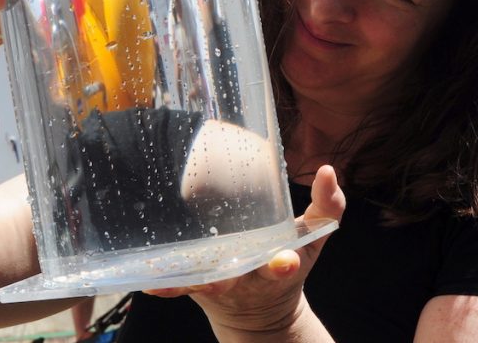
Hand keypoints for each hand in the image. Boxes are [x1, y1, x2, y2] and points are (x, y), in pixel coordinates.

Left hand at [146, 165, 344, 338]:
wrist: (260, 307)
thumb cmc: (286, 255)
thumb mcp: (312, 234)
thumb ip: (328, 204)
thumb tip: (328, 170)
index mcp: (278, 267)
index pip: (283, 266)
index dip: (284, 264)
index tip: (287, 261)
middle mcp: (247, 279)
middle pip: (237, 279)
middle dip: (230, 279)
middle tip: (218, 277)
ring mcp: (219, 283)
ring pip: (204, 284)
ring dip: (189, 282)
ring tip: (165, 275)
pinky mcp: (197, 284)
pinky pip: (180, 287)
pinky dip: (166, 286)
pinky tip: (148, 282)